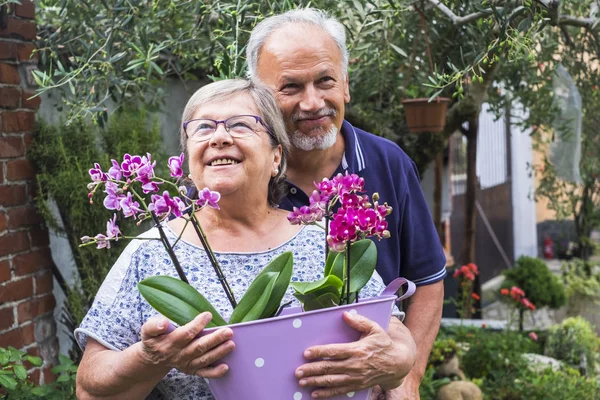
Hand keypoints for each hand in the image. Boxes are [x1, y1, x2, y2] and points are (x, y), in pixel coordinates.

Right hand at [139, 312, 234, 377]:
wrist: (152, 359)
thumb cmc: (154, 340)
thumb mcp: (147, 330)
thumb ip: (154, 325)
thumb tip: (164, 322)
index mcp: (170, 343)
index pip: (186, 334)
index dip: (198, 324)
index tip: (208, 315)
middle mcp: (179, 355)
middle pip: (199, 347)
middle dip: (215, 339)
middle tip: (228, 331)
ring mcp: (187, 364)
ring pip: (204, 359)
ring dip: (219, 352)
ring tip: (231, 344)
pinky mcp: (192, 370)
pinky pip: (204, 373)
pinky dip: (215, 372)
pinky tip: (226, 367)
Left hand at [295, 311, 415, 398]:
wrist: (398, 363)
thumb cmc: (383, 344)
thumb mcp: (375, 329)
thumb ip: (359, 321)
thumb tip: (345, 314)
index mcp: (357, 349)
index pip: (334, 351)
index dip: (319, 352)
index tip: (306, 353)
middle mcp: (355, 365)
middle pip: (329, 368)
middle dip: (312, 370)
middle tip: (298, 371)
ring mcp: (355, 377)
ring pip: (332, 381)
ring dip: (315, 382)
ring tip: (302, 382)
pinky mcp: (357, 385)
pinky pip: (340, 390)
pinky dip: (327, 393)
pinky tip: (315, 393)